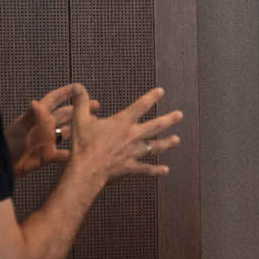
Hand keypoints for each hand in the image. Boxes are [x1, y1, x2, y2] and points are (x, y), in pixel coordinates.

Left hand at [5, 83, 98, 176]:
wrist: (1, 166)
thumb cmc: (6, 145)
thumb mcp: (19, 129)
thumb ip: (31, 117)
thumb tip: (36, 101)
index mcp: (37, 117)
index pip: (52, 101)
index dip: (65, 93)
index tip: (78, 87)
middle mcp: (44, 127)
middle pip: (65, 115)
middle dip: (79, 109)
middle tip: (95, 105)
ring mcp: (46, 141)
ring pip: (67, 132)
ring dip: (79, 128)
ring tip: (94, 124)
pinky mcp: (47, 156)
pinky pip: (64, 154)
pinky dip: (73, 152)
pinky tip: (84, 150)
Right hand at [69, 86, 183, 181]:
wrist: (87, 169)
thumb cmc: (84, 145)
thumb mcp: (80, 120)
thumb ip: (81, 102)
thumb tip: (78, 87)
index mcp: (123, 123)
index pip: (141, 105)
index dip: (152, 97)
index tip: (161, 91)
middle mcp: (133, 136)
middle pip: (156, 126)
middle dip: (169, 119)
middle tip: (180, 115)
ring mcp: (134, 152)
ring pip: (155, 146)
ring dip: (167, 143)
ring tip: (177, 140)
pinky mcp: (131, 167)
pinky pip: (147, 169)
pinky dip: (156, 170)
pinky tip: (165, 170)